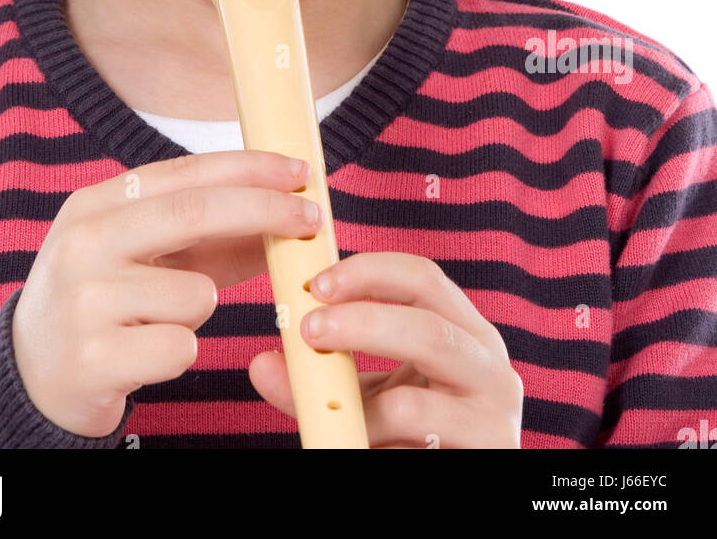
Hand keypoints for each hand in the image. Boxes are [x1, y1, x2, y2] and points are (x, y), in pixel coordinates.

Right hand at [11, 150, 320, 437]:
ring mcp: (83, 300)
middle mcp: (83, 243)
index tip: (297, 172)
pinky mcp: (93, 358)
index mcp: (95, 205)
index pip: (184, 172)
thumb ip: (209, 234)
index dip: (248, 168)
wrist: (33, 375)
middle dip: (263, 210)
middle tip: (310, 217)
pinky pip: (181, 349)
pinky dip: (179, 353)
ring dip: (202, 309)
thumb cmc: (107, 303)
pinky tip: (144, 355)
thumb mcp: (144, 254)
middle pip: (195, 212)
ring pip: (197, 294)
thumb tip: (289, 214)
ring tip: (160, 322)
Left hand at [248, 251, 523, 447]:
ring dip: (354, 411)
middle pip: (427, 328)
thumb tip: (261, 363)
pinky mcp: (484, 461)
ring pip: (411, 406)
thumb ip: (325, 374)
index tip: (315, 285)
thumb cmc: (415, 433)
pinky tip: (352, 447)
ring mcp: (492, 423)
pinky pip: (409, 454)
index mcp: (467, 333)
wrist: (459, 481)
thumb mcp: (374, 394)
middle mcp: (491, 370)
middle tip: (308, 331)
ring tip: (325, 416)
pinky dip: (370, 449)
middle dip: (361, 324)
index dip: (368, 272)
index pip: (423, 278)